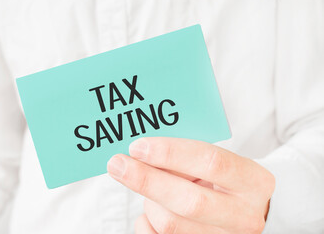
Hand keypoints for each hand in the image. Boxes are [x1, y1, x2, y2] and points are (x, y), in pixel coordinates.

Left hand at [107, 137, 274, 233]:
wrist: (245, 210)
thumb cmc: (222, 179)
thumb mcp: (214, 162)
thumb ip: (185, 157)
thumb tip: (139, 154)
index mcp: (253, 181)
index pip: (212, 162)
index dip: (171, 153)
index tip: (137, 146)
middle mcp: (244, 216)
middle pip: (189, 202)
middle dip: (147, 181)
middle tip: (117, 164)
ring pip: (170, 224)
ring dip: (149, 201)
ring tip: (151, 186)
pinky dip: (146, 221)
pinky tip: (153, 207)